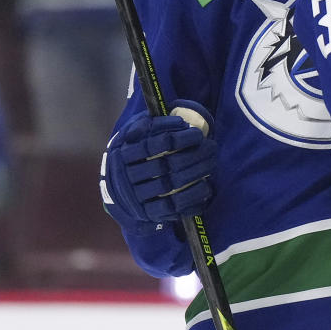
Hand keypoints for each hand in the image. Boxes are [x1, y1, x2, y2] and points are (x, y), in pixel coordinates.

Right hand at [101, 101, 216, 225]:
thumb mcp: (132, 135)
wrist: (118, 192)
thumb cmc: (133, 155)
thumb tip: (177, 115)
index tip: (197, 133)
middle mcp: (127, 176)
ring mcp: (137, 197)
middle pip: (165, 165)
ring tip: (212, 164)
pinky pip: (173, 207)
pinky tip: (206, 187)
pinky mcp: (148, 214)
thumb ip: (149, 124)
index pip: (153, 144)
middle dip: (194, 155)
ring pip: (171, 186)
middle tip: (212, 147)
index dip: (177, 138)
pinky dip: (192, 197)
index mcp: (123, 153)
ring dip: (196, 174)